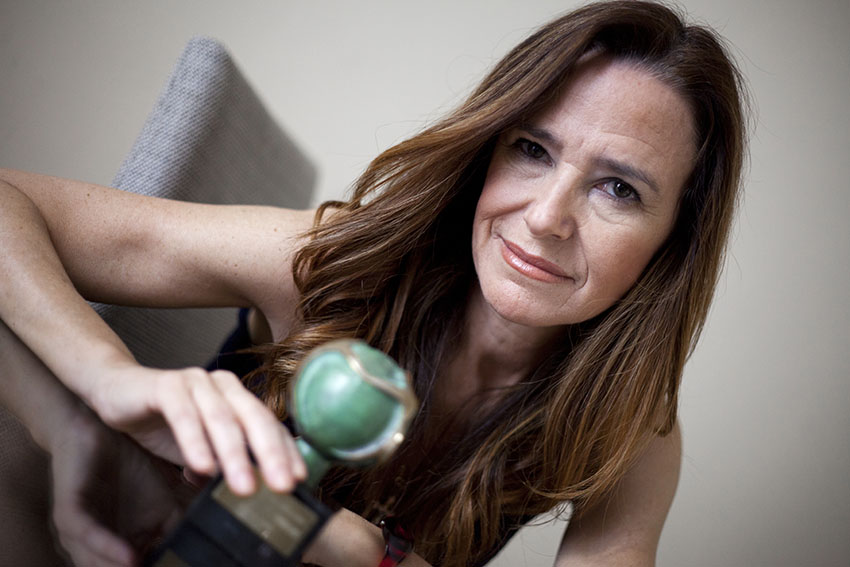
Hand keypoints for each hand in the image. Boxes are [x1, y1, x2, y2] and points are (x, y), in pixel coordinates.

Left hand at [48, 410, 189, 565]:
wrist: (103, 427)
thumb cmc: (134, 464)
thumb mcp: (167, 501)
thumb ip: (178, 527)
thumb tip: (208, 544)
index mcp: (118, 544)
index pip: (137, 566)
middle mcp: (95, 542)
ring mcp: (80, 529)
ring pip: (95, 564)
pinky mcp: (68, 511)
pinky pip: (86, 535)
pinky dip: (108, 548)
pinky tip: (131, 557)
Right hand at [90, 363, 305, 495]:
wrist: (117, 390)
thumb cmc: (164, 420)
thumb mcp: (200, 448)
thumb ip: (224, 464)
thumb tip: (252, 493)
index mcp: (237, 398)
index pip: (269, 425)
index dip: (286, 452)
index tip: (301, 480)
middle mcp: (223, 386)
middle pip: (255, 419)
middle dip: (272, 455)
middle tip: (283, 487)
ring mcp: (196, 382)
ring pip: (222, 419)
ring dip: (235, 456)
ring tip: (245, 488)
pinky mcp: (166, 385)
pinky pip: (184, 415)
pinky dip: (195, 442)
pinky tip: (202, 467)